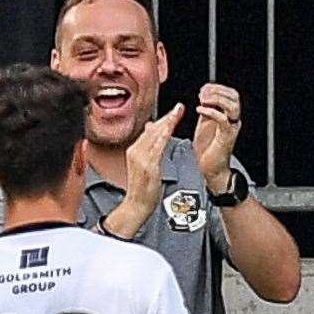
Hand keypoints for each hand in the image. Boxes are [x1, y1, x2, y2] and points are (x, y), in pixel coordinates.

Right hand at [120, 103, 184, 219]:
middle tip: (179, 108)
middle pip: (153, 130)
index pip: (150, 130)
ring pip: (155, 135)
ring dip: (167, 123)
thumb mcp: (144, 164)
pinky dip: (164, 136)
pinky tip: (169, 128)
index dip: (163, 119)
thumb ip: (148, 148)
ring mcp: (141, 159)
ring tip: (177, 113)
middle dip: (167, 117)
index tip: (173, 111)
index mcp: (134, 150)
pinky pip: (157, 147)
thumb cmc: (142, 189)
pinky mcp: (148, 166)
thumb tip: (152, 130)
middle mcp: (135, 152)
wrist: (136, 206)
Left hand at [193, 83, 242, 192]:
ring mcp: (231, 128)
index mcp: (227, 115)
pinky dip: (212, 112)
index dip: (216, 88)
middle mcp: (232, 120)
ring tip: (202, 100)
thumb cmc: (208, 149)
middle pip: (234, 96)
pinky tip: (200, 110)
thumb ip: (204, 110)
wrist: (211, 170)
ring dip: (216, 99)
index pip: (229, 93)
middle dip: (217, 91)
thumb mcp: (204, 124)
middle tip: (202, 94)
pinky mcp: (226, 137)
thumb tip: (194, 98)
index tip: (202, 90)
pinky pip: (224, 120)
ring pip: (232, 106)